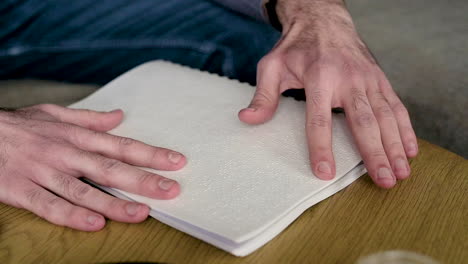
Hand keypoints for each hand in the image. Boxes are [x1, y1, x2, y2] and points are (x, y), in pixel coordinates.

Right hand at [0, 104, 185, 230]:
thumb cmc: (20, 126)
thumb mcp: (55, 114)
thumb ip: (89, 119)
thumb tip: (120, 116)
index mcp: (76, 136)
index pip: (121, 146)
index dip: (151, 154)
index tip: (177, 161)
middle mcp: (64, 153)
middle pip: (110, 169)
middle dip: (143, 180)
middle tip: (172, 190)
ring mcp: (42, 172)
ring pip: (83, 190)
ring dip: (114, 203)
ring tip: (141, 213)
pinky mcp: (19, 189)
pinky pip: (48, 206)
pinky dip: (72, 215)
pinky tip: (95, 224)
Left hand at [239, 0, 417, 187]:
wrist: (324, 20)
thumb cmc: (296, 48)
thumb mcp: (272, 66)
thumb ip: (263, 94)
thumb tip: (247, 119)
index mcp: (319, 77)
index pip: (319, 119)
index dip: (322, 147)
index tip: (325, 172)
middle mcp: (348, 78)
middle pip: (363, 121)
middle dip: (374, 153)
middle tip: (382, 181)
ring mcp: (368, 78)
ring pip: (385, 116)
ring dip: (394, 146)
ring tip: (400, 173)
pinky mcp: (380, 79)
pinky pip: (396, 106)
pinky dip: (405, 129)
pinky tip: (409, 150)